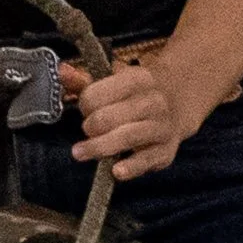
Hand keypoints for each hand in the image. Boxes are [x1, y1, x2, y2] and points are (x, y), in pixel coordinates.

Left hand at [68, 56, 200, 183]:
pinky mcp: (166, 150)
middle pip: (108, 118)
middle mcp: (153, 101)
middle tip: (89, 129)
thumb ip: (84, 81)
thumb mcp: (114, 81)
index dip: (85, 105)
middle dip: (90, 127)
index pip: (98, 95)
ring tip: (80, 152)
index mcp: (138, 78)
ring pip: (126, 138)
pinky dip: (131, 167)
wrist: (179, 101)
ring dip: (99, 147)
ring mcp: (162, 126)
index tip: (87, 109)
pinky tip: (116, 171)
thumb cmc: (136, 93)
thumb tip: (62, 72)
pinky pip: (146, 161)